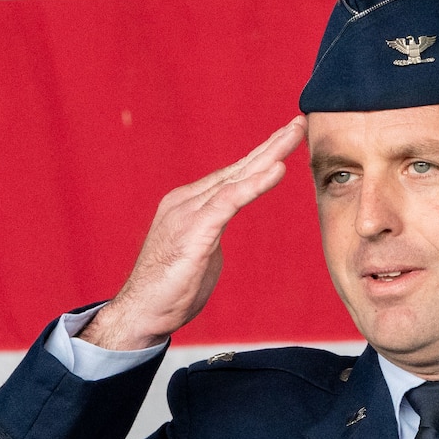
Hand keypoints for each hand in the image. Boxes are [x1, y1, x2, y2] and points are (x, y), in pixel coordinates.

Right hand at [81, 117, 305, 349]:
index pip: (230, 176)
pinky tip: (277, 170)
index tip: (286, 140)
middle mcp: (186, 202)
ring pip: (235, 177)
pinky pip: (230, 201)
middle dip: (270, 145)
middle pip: (236, 168)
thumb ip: (209, 236)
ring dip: (268, 155)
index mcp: (188, 205)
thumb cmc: (168, 291)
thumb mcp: (197, 255)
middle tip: (298, 124)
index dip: (260, 157)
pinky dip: (255, 184)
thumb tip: (219, 235)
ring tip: (294, 135)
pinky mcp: (194, 231)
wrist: (140, 314)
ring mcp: (188, 214)